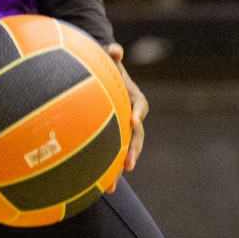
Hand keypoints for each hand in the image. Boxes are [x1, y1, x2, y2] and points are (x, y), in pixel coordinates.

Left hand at [105, 43, 147, 178]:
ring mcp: (123, 130)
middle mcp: (132, 117)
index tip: (134, 121)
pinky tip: (98, 188)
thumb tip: (115, 49)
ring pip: (126, 151)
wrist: (105, 78)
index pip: (140, 105)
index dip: (138, 113)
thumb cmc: (107, 67)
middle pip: (137, 137)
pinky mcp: (113, 138)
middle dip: (133, 151)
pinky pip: (112, 155)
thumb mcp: (110, 59)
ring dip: (120, 168)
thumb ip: (112, 54)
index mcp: (134, 98)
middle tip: (128, 164)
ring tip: (111, 186)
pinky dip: (107, 171)